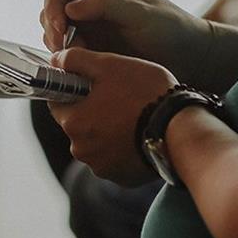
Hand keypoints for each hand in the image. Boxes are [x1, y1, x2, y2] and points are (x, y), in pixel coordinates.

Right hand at [40, 0, 208, 78]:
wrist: (187, 56)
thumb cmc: (171, 28)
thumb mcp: (143, 13)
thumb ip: (108, 4)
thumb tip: (73, 6)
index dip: (53, 7)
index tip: (61, 30)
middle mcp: (91, 3)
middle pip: (52, 11)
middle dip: (52, 30)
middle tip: (65, 50)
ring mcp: (90, 26)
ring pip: (56, 33)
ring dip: (59, 46)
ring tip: (78, 59)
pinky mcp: (93, 48)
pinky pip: (68, 51)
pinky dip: (67, 59)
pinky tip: (83, 66)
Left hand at [49, 47, 177, 185]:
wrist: (181, 130)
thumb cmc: (145, 93)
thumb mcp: (110, 65)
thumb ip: (77, 59)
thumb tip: (56, 59)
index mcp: (73, 122)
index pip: (58, 102)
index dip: (73, 89)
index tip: (92, 83)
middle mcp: (81, 150)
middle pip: (78, 123)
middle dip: (92, 110)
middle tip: (120, 96)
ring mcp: (102, 167)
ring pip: (96, 142)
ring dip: (108, 131)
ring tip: (135, 116)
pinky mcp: (121, 178)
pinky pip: (115, 159)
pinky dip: (123, 148)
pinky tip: (141, 134)